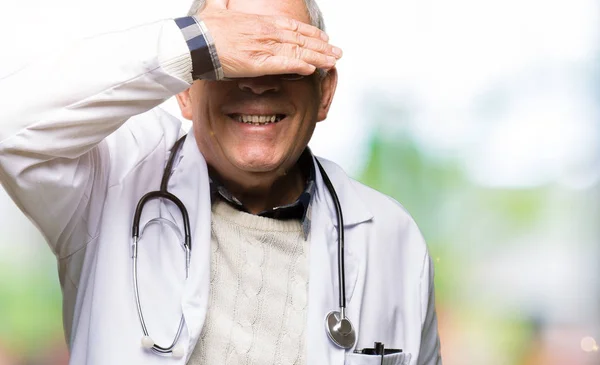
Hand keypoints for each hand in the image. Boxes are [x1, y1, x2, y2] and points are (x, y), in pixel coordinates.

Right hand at [199, 0, 341, 78]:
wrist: (193, 42)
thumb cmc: (202, 29)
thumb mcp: (215, 8)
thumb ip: (222, 1)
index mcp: (259, 21)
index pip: (292, 26)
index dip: (310, 32)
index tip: (323, 38)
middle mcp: (266, 32)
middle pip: (300, 39)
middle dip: (321, 46)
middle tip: (337, 52)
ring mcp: (264, 47)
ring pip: (298, 51)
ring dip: (318, 56)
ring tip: (333, 61)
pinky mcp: (258, 63)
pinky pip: (285, 64)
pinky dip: (301, 65)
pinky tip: (313, 69)